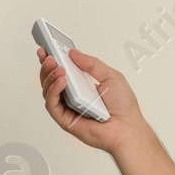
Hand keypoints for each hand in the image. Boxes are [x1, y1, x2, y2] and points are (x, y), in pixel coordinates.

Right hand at [35, 45, 149, 153]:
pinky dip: (54, 90)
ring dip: (49, 76)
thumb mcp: (111, 76)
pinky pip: (52, 104)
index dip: (53, 60)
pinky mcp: (64, 119)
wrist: (128, 127)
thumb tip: (74, 53)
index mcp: (82, 86)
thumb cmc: (123, 107)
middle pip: (50, 80)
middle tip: (48, 55)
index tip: (47, 47)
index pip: (63, 71)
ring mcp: (67, 108)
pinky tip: (62, 81)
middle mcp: (72, 96)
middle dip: (46, 66)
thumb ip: (92, 64)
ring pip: (48, 91)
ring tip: (57, 66)